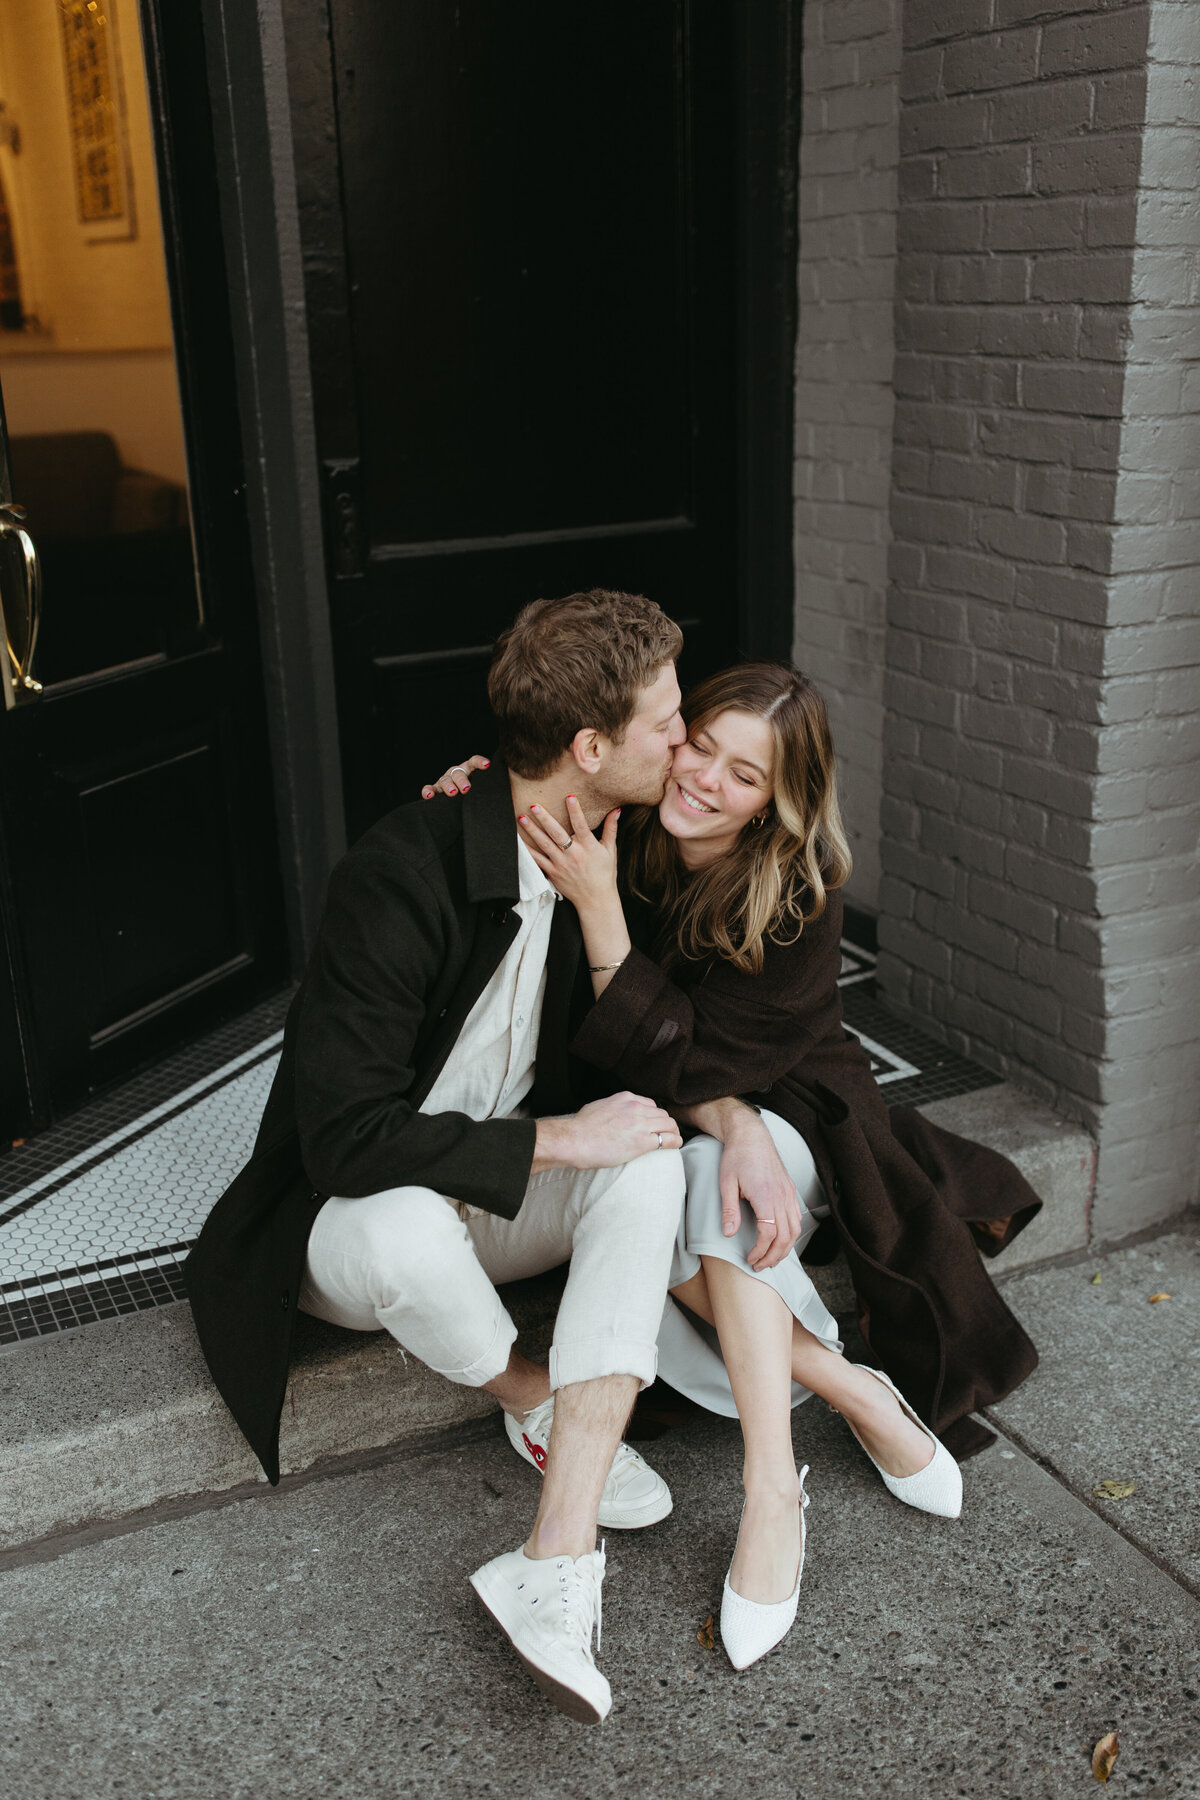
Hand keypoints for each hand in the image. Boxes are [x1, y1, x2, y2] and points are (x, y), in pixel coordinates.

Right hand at [421, 754, 489, 797]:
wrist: (460, 798)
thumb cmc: (474, 790)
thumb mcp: (481, 784)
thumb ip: (489, 783)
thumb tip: (506, 785)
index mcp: (468, 768)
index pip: (474, 762)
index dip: (480, 762)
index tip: (487, 764)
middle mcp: (456, 772)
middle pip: (458, 774)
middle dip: (462, 781)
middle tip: (466, 789)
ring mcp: (445, 780)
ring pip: (445, 781)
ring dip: (448, 786)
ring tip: (452, 793)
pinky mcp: (435, 789)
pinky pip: (429, 788)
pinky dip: (428, 791)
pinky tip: (429, 796)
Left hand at [518, 794, 621, 914]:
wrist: (596, 899)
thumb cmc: (604, 874)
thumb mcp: (610, 850)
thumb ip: (611, 829)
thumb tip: (616, 810)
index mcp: (589, 847)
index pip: (581, 825)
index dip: (575, 811)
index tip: (569, 797)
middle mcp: (573, 855)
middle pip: (557, 834)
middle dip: (544, 819)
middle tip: (534, 806)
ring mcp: (561, 864)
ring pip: (544, 845)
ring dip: (532, 831)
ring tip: (522, 818)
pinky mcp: (553, 873)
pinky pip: (538, 860)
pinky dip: (528, 851)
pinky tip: (519, 841)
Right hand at [534, 1093, 682, 1171]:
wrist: (574, 1140)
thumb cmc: (580, 1127)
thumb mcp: (598, 1106)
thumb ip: (612, 1108)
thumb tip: (613, 1114)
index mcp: (626, 1098)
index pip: (650, 1104)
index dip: (654, 1115)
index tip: (654, 1123)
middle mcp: (636, 1107)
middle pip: (662, 1113)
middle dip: (665, 1123)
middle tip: (666, 1133)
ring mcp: (640, 1123)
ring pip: (669, 1124)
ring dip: (672, 1131)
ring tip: (673, 1139)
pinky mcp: (642, 1141)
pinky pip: (668, 1139)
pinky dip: (675, 1141)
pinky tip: (676, 1145)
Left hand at [718, 1112, 804, 1271]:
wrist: (751, 1135)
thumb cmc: (736, 1157)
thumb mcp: (726, 1183)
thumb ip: (729, 1209)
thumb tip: (728, 1234)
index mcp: (766, 1195)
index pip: (768, 1233)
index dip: (760, 1251)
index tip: (750, 1259)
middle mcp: (782, 1196)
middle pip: (785, 1237)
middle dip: (773, 1256)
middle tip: (760, 1266)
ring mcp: (789, 1193)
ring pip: (795, 1229)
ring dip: (785, 1248)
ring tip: (771, 1259)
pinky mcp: (791, 1190)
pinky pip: (797, 1218)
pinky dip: (791, 1234)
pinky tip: (781, 1241)